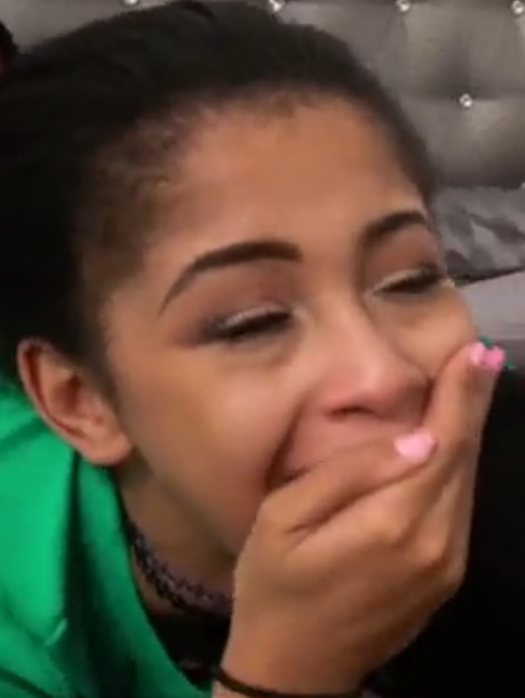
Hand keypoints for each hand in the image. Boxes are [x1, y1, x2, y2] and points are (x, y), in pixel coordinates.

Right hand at [222, 342, 502, 692]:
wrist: (294, 670)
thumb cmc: (273, 585)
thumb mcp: (284, 520)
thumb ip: (347, 475)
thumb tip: (414, 438)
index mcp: (391, 524)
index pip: (441, 443)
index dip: (460, 396)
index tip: (473, 353)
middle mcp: (434, 543)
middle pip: (463, 459)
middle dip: (472, 403)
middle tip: (480, 356)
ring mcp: (446, 565)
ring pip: (468, 483)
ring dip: (469, 432)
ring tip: (470, 386)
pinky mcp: (446, 578)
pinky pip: (460, 509)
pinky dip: (460, 467)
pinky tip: (451, 444)